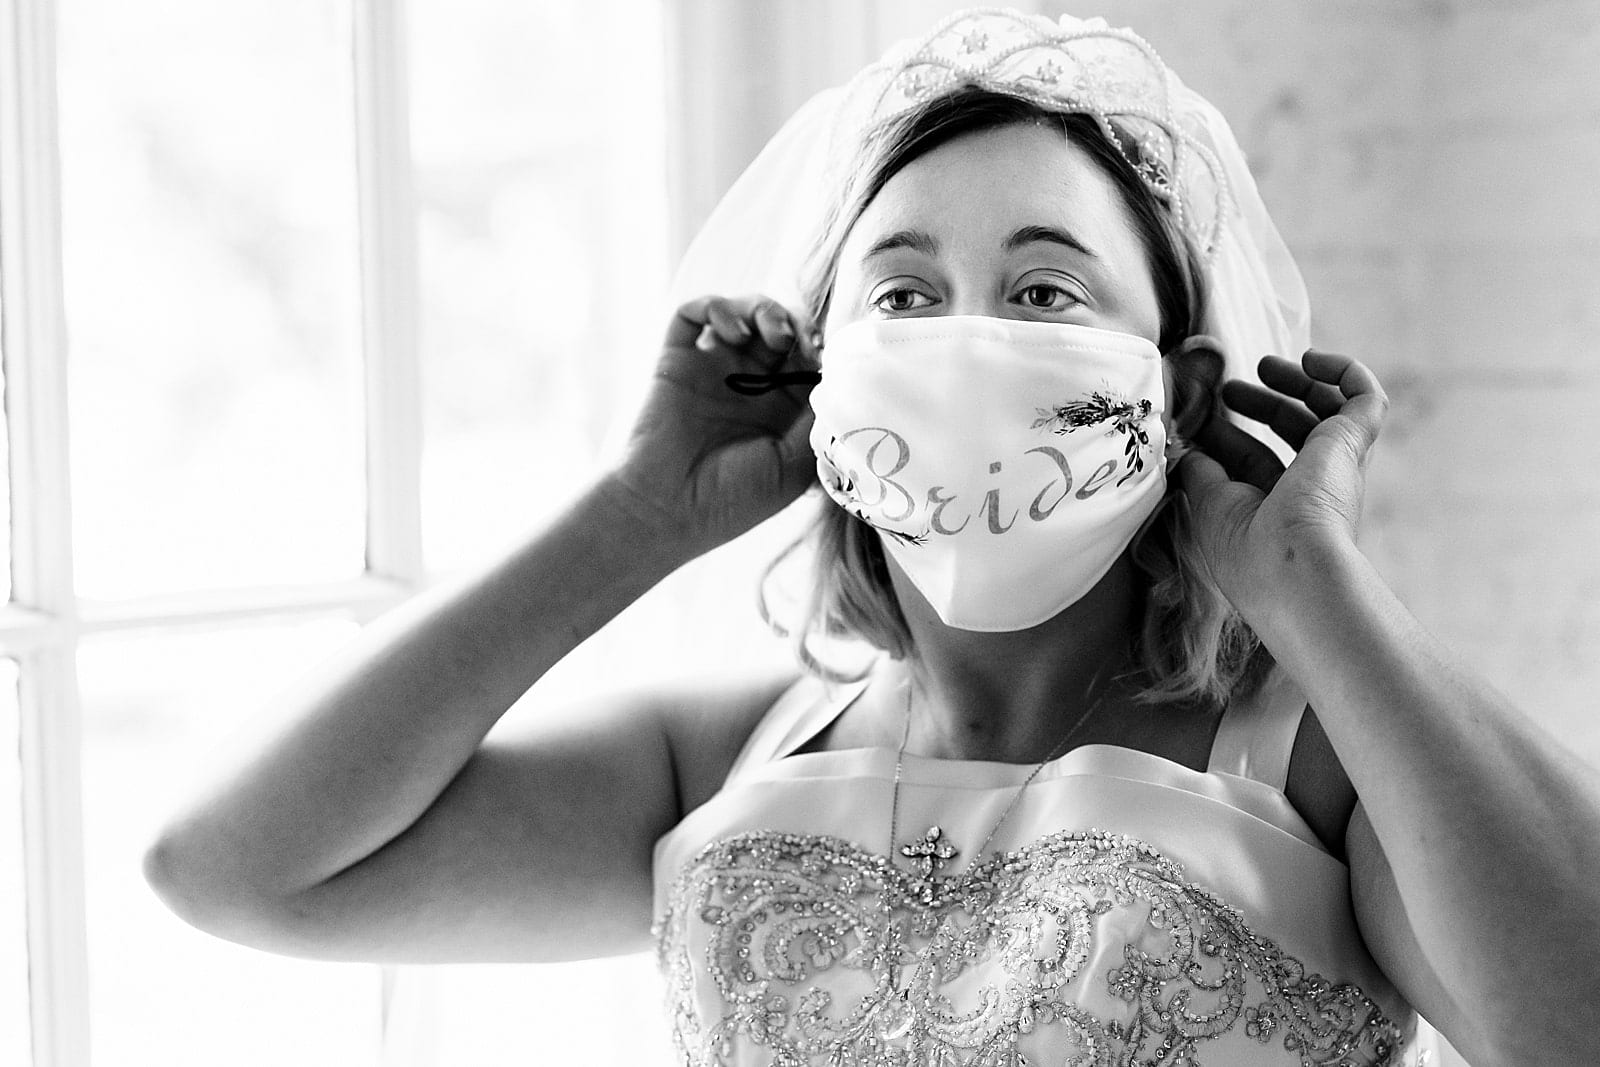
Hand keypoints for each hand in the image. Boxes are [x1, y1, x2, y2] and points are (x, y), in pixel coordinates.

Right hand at [610, 295, 821, 553]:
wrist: (666, 512)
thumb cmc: (732, 500)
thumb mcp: (793, 466)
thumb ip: (818, 420)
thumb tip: (843, 377)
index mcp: (781, 408)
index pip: (810, 358)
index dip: (822, 346)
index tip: (828, 352)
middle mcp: (749, 383)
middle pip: (781, 327)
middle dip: (796, 322)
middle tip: (798, 340)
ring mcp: (712, 368)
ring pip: (743, 312)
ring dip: (763, 309)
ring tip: (769, 333)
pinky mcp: (676, 359)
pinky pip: (692, 313)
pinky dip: (715, 307)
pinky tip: (730, 331)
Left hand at [1175, 350, 1387, 617]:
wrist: (1296, 570)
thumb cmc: (1249, 551)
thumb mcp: (1210, 507)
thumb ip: (1200, 473)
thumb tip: (1188, 448)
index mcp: (1277, 509)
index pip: (1254, 461)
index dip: (1227, 435)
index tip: (1198, 419)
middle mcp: (1312, 489)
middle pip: (1291, 434)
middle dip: (1261, 405)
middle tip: (1229, 388)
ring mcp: (1336, 466)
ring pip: (1329, 412)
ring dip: (1297, 382)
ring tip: (1265, 364)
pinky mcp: (1352, 444)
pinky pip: (1366, 398)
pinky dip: (1345, 372)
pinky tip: (1313, 360)